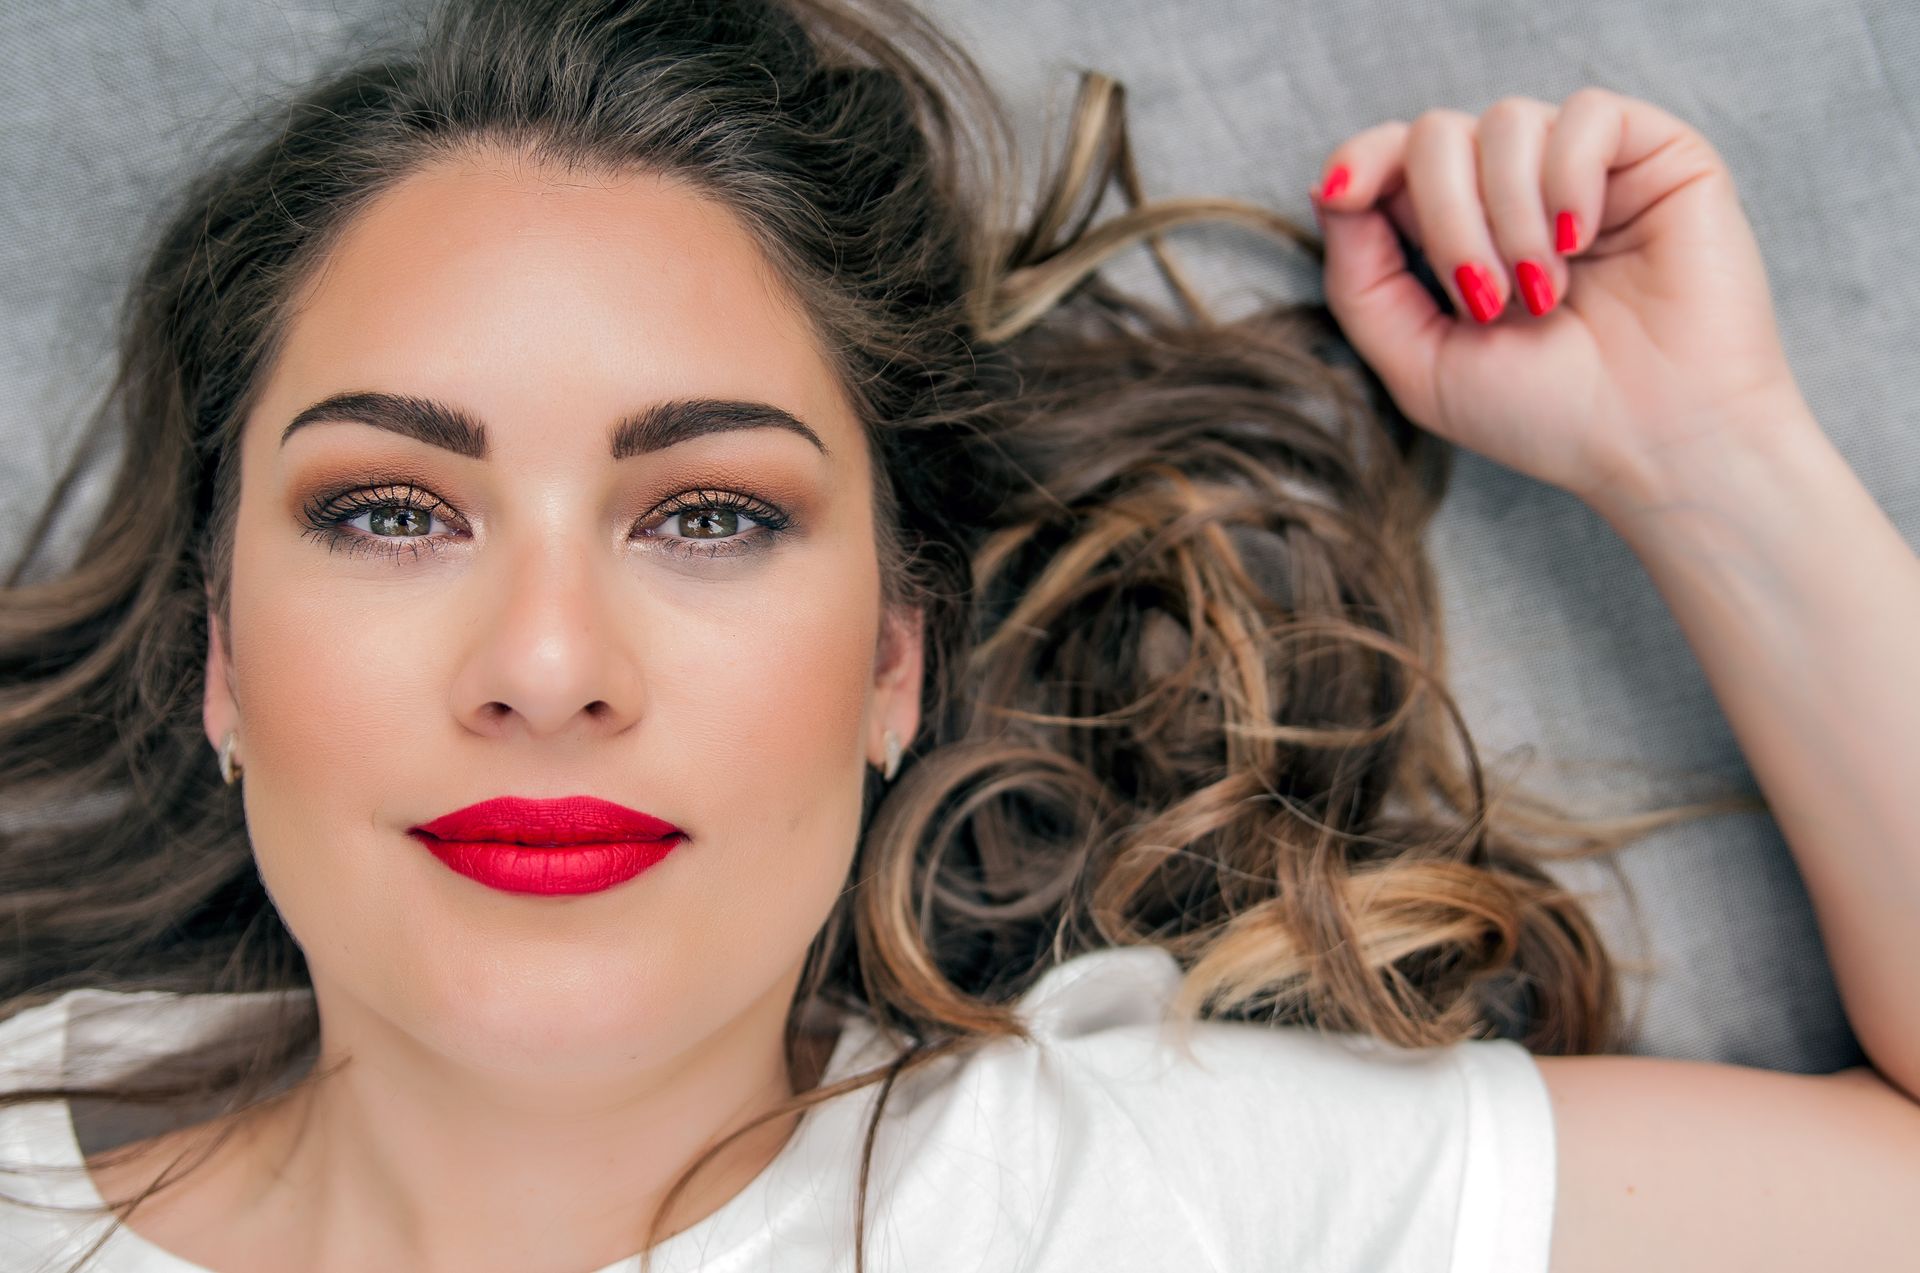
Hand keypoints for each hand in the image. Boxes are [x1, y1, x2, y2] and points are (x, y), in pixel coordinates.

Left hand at [1310, 86, 1811, 513]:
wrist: (1657, 443)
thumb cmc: (1545, 414)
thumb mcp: (1418, 362)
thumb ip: (1360, 280)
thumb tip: (1330, 189)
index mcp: (1457, 234)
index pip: (1392, 157)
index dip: (1362, 160)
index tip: (1344, 195)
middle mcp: (1516, 192)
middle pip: (1437, 135)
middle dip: (1445, 221)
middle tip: (1488, 302)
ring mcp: (1583, 170)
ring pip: (1506, 121)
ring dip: (1509, 217)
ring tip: (1547, 292)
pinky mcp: (1656, 154)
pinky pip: (1587, 114)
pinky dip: (1569, 179)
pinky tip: (1584, 241)